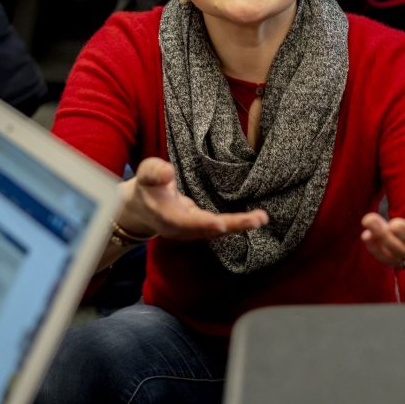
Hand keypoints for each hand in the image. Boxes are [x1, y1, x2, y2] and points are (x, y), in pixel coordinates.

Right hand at [117, 157, 267, 240]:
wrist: (143, 208)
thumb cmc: (147, 186)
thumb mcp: (146, 173)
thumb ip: (155, 172)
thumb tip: (168, 172)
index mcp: (166, 216)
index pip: (185, 222)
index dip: (202, 224)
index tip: (219, 224)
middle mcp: (181, 229)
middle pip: (208, 230)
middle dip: (232, 225)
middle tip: (256, 220)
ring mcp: (192, 231)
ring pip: (218, 232)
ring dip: (240, 226)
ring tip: (262, 218)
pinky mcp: (201, 228)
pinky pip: (221, 229)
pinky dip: (238, 224)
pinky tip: (256, 219)